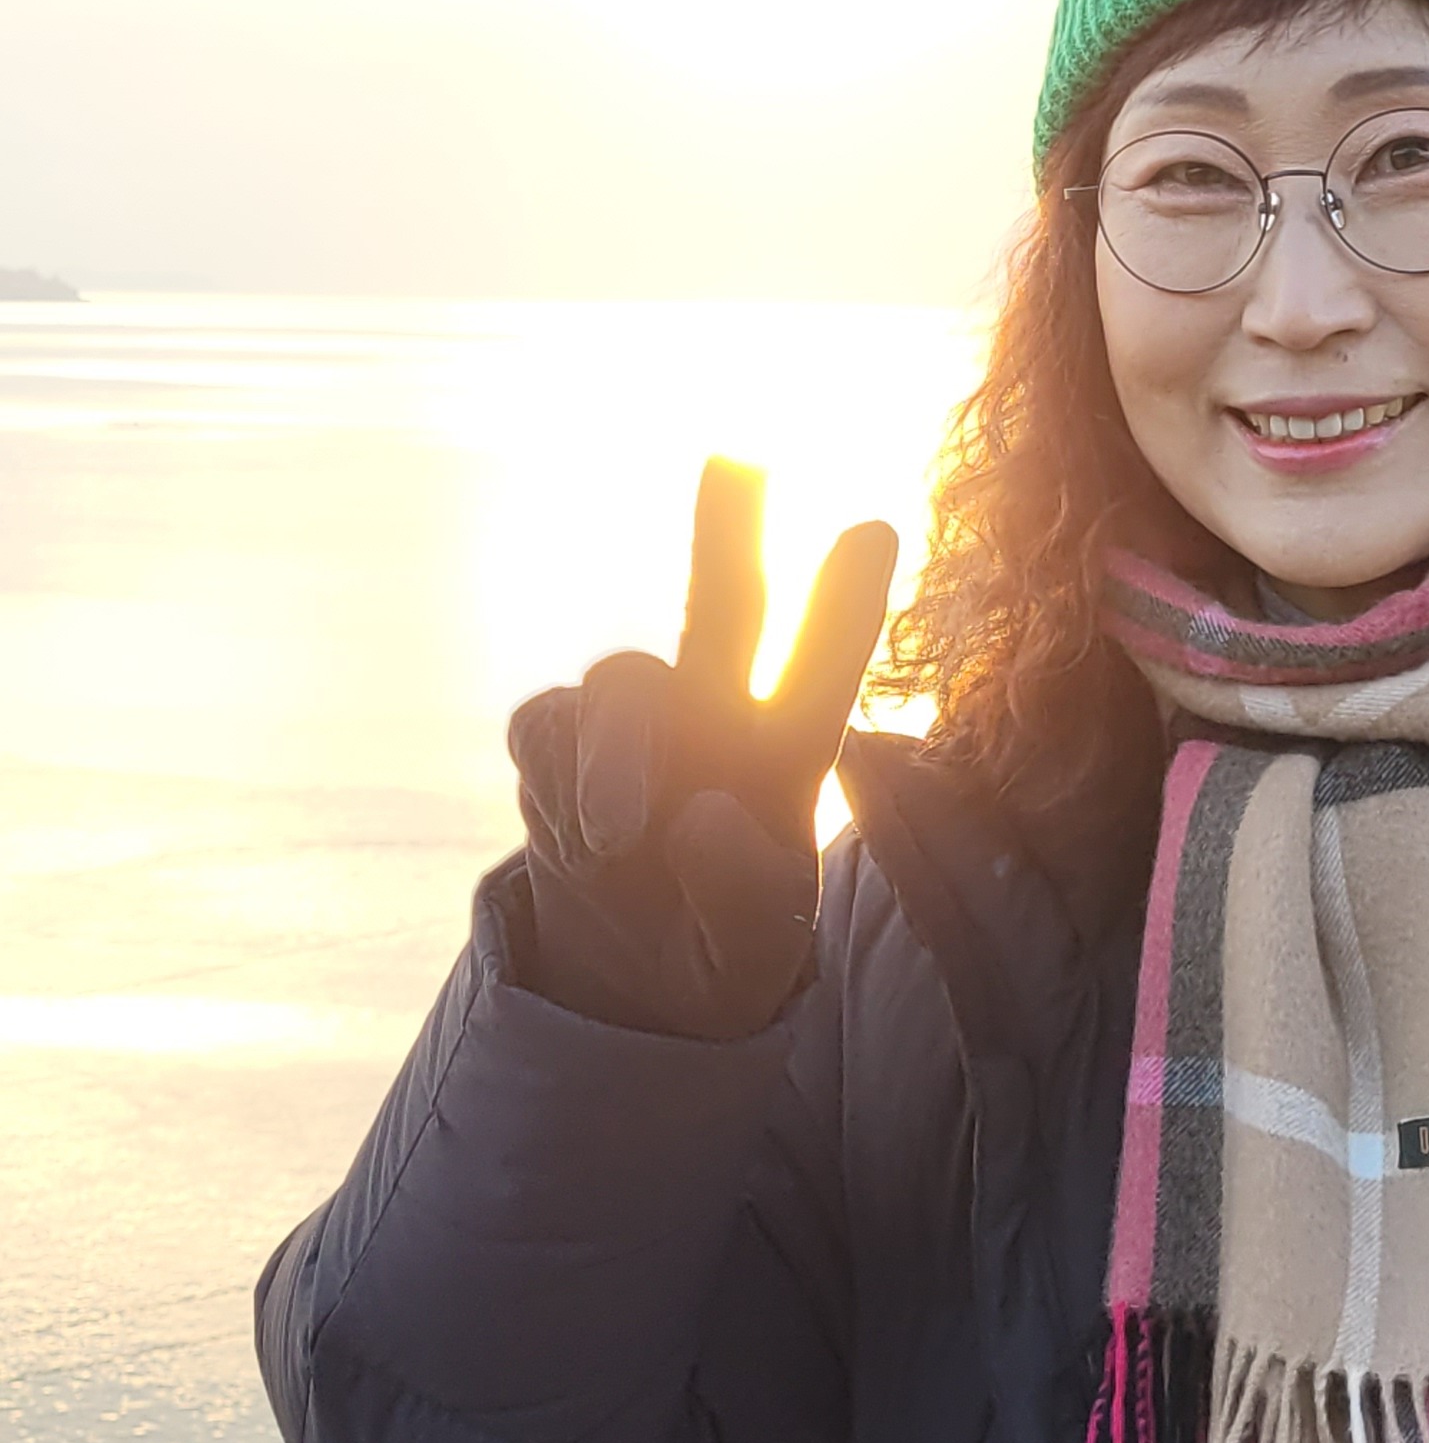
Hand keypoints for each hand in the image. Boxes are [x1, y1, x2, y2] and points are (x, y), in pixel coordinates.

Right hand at [507, 463, 896, 1038]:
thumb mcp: (756, 957)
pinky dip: (552, 789)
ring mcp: (635, 727)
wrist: (629, 983)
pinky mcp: (557, 745)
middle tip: (740, 459)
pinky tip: (579, 847)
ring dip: (611, 762)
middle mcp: (715, 720)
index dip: (844, 608)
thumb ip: (746, 897)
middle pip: (723, 606)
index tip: (873, 528)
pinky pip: (541, 729)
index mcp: (786, 761)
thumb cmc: (721, 954)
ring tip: (613, 844)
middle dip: (727, 530)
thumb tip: (704, 813)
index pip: (821, 677)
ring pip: (619, 684)